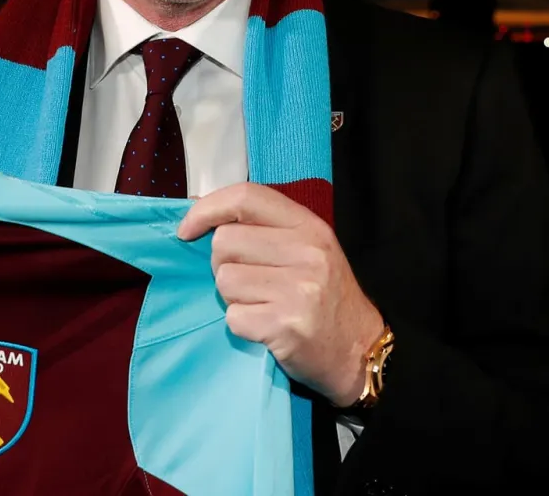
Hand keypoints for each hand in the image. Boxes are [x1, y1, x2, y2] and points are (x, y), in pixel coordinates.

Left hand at [176, 182, 383, 406]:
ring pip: (224, 280)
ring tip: (262, 305)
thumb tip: (199, 212)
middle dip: (224, 266)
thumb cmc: (326, 299)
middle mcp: (306, 252)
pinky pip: (233, 317)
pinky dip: (241, 325)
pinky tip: (266, 328)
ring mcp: (298, 288)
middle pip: (224, 243)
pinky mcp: (286, 324)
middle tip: (251, 284)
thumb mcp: (308, 250)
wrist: (361, 352)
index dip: (207, 209)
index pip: (246, 196)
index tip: (187, 230)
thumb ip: (263, 229)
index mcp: (309, 226)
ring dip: (233, 298)